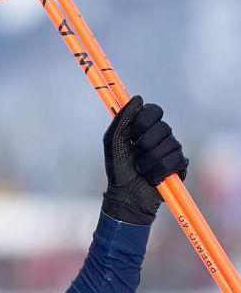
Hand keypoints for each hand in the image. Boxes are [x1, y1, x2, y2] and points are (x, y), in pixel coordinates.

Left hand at [102, 96, 188, 225]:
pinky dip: (158, 172)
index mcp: (145, 127)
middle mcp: (161, 135)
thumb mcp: (113, 141)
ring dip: (148, 161)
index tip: (132, 134)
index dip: (144, 121)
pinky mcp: (180, 165)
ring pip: (169, 145)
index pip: (154, 110)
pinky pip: (175, 161)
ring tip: (141, 170)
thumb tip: (137, 98)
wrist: (125, 194)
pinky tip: (152, 178)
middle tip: (134, 154)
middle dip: (144, 145)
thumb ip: (122, 118)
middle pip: (163, 127)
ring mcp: (172, 149)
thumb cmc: (117, 167)